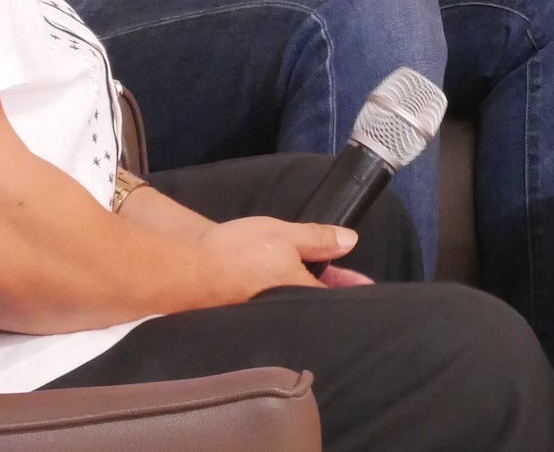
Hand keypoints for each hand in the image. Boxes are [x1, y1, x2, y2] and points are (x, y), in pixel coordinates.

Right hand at [190, 216, 362, 304]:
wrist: (187, 273)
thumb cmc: (237, 251)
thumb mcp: (282, 234)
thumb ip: (317, 238)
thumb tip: (350, 240)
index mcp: (298, 289)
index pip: (332, 291)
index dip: (349, 285)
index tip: (366, 286)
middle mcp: (283, 310)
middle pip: (313, 302)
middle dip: (328, 294)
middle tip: (342, 284)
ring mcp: (263, 317)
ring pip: (293, 306)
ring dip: (304, 296)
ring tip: (315, 287)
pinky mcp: (243, 319)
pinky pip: (271, 308)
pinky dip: (281, 299)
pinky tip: (279, 291)